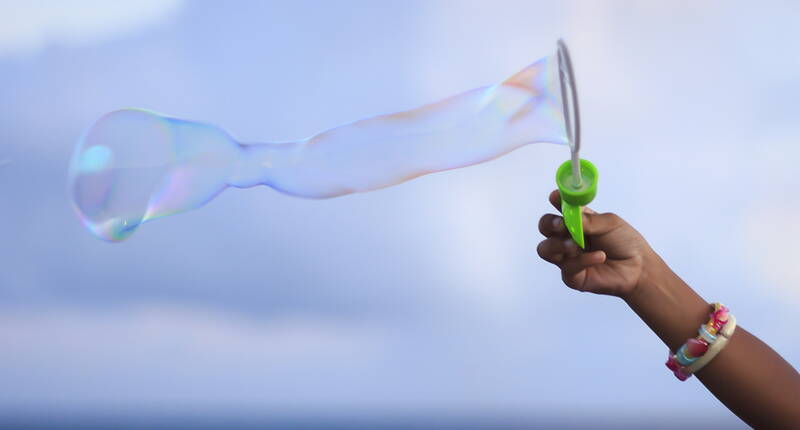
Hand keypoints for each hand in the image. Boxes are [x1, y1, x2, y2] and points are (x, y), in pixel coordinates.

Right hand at [537, 190, 653, 296]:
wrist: (639, 268)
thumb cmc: (625, 243)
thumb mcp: (610, 223)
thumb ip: (589, 219)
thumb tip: (570, 214)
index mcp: (577, 221)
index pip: (559, 208)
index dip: (555, 201)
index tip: (555, 197)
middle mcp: (568, 237)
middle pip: (545, 227)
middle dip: (549, 224)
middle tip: (561, 224)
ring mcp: (567, 257)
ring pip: (545, 249)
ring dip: (558, 244)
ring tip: (575, 245)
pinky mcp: (572, 276)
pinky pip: (567, 267)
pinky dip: (583, 260)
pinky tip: (600, 256)